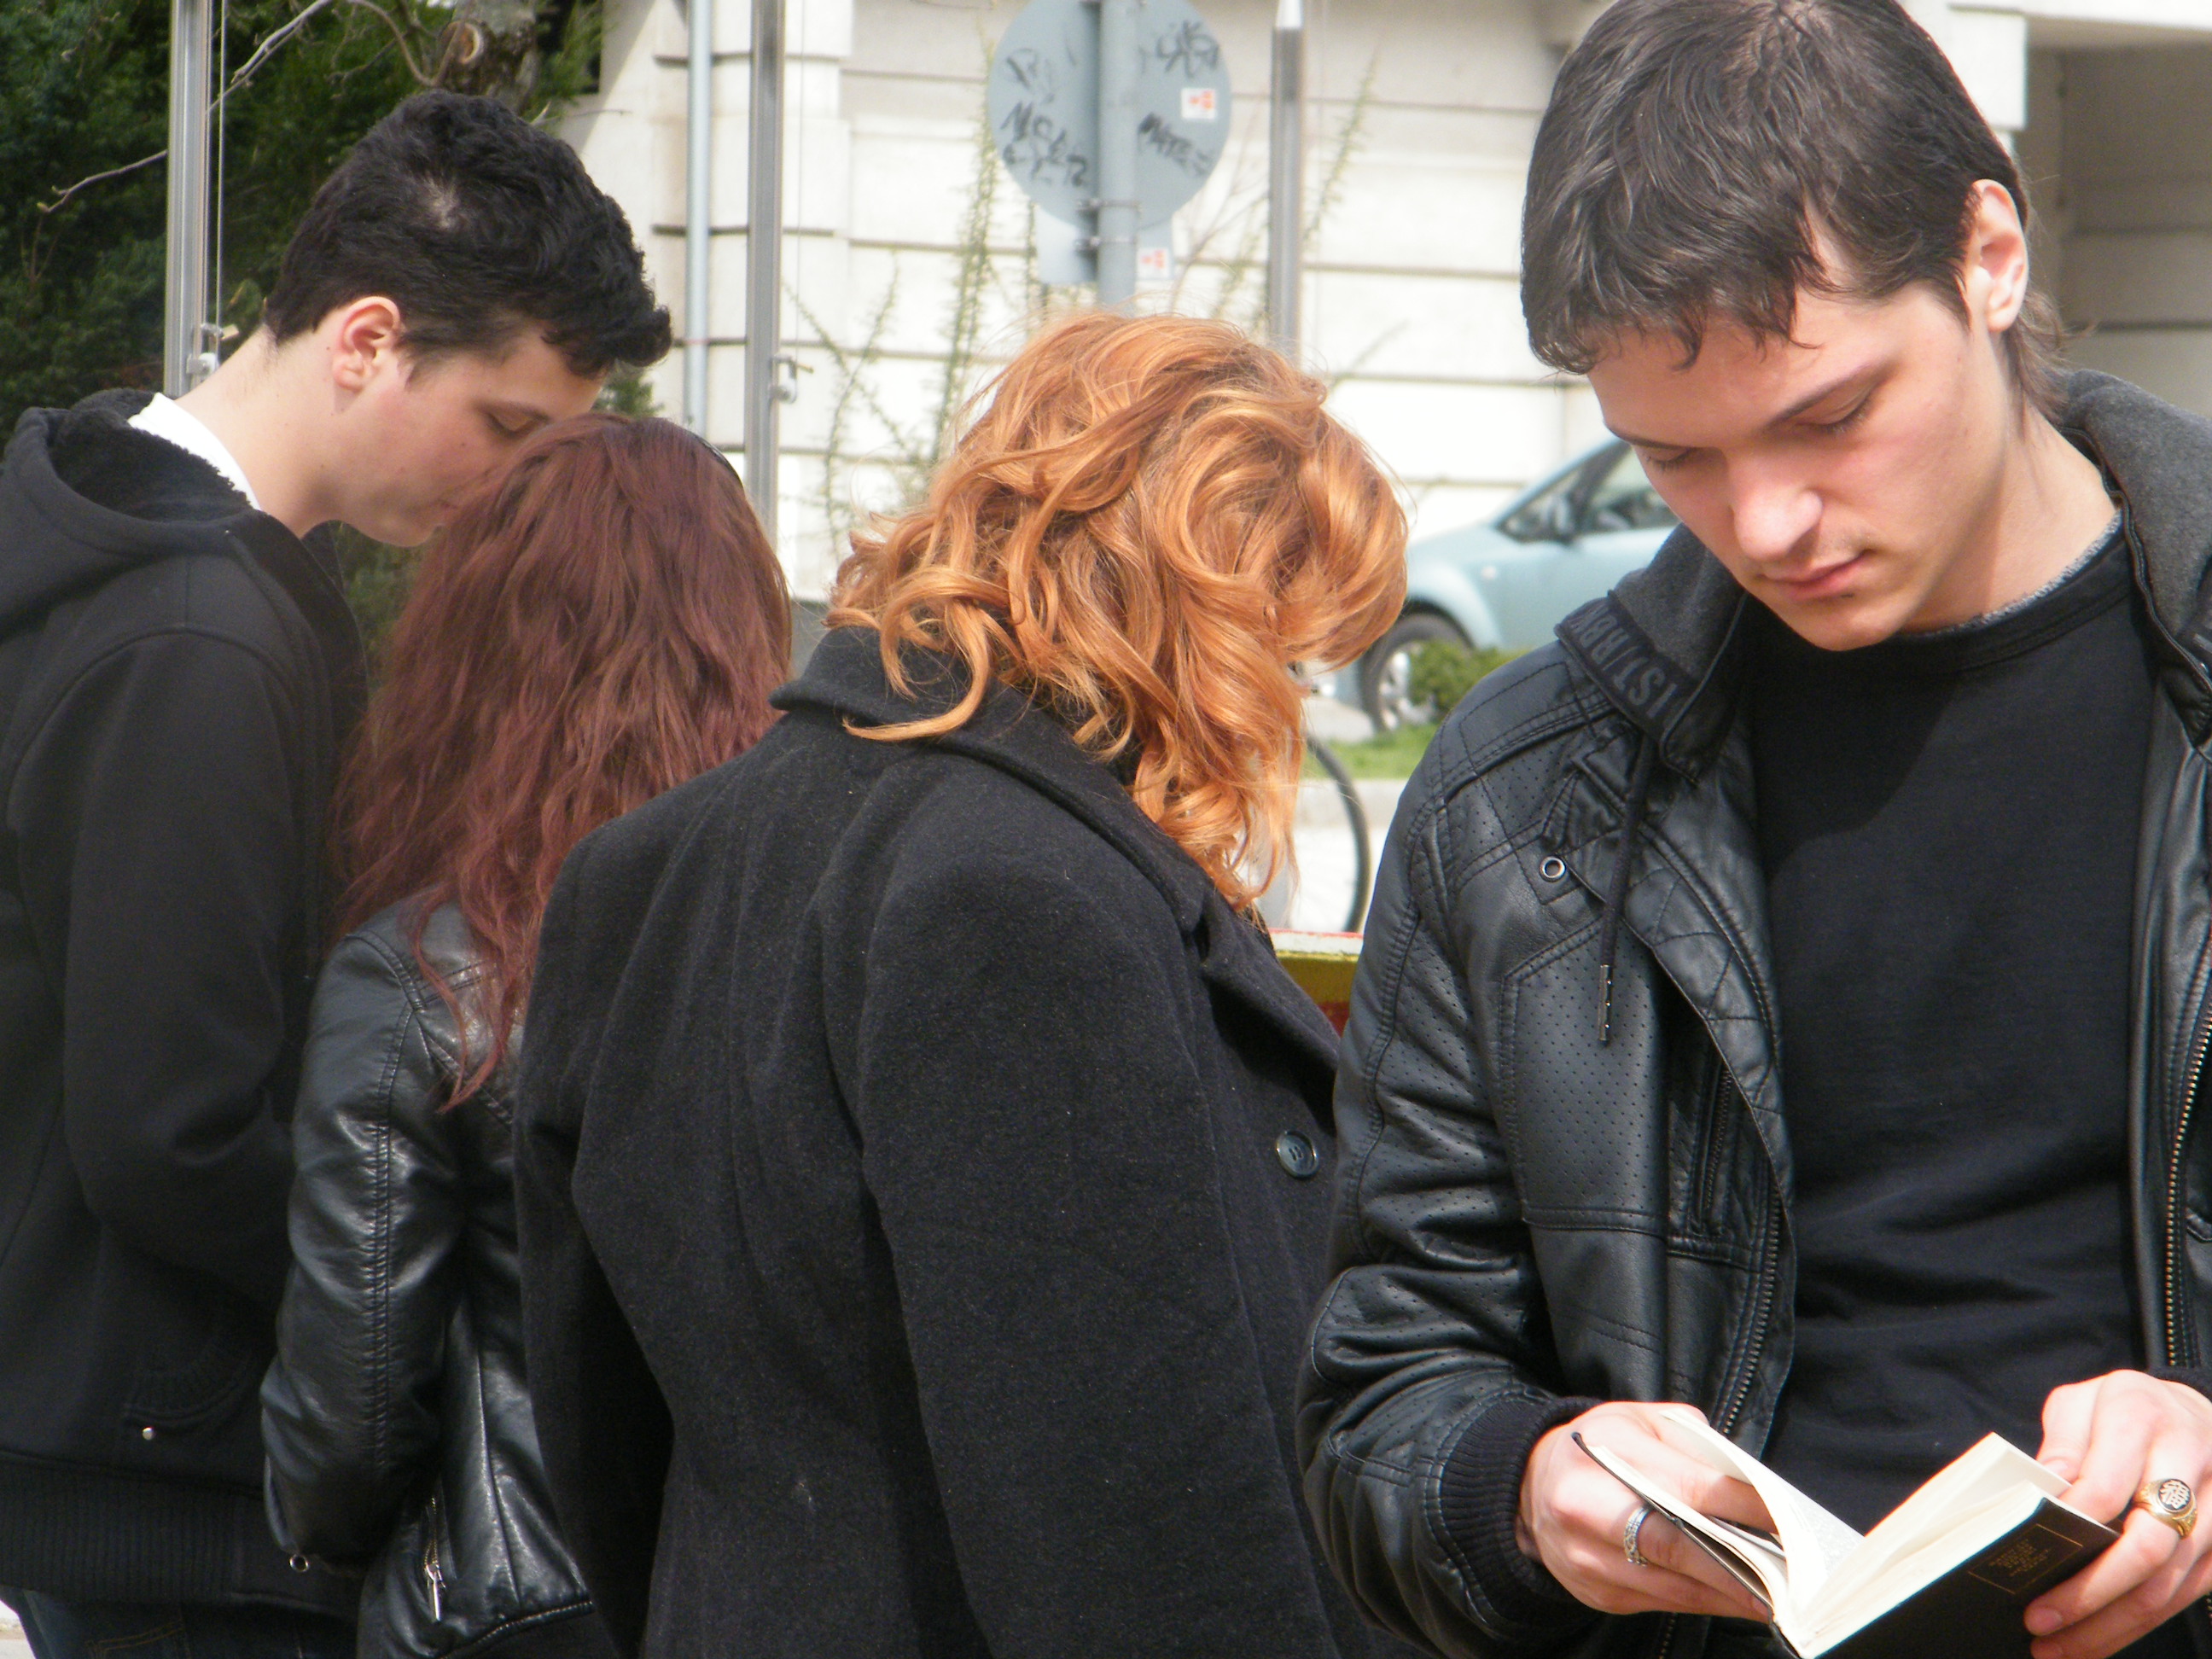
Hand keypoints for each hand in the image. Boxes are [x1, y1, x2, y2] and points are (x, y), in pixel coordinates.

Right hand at [1519, 1401, 1775, 1620]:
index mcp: (1604, 1453)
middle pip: (1676, 1546)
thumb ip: (1695, 1446)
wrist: (1530, 1485)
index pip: (1688, 1486)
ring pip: (1673, 1584)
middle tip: (1790, 1573)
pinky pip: (1661, 1603)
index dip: (1744, 1506)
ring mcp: (1587, 1557)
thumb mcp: (1642, 1422)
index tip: (1788, 1518)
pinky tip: (1734, 1596)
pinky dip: (1703, 1601)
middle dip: (1740, 1563)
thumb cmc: (1599, 1447)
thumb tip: (1753, 1486)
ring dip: (1730, 1592)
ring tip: (1775, 1591)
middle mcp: (1586, 1508)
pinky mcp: (1594, 1592)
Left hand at [2027, 1370, 2211, 1658]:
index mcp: (2142, 1417)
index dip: (2070, 1525)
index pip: (2107, 1485)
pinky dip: (2142, 1622)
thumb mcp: (2081, 1401)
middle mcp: (2191, 1462)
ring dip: (2114, 1624)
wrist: (2190, 1410)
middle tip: (2039, 1620)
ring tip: (2060, 1647)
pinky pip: (2189, 1593)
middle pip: (2148, 1547)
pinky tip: (2101, 1637)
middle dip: (2090, 1592)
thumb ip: (2062, 1440)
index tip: (2029, 1555)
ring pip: (2171, 1582)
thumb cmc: (2121, 1409)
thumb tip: (2048, 1489)